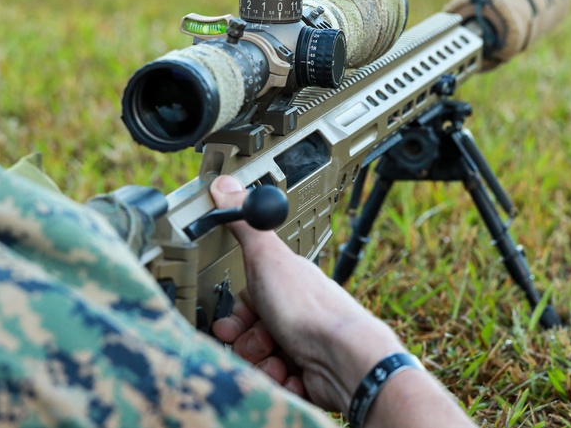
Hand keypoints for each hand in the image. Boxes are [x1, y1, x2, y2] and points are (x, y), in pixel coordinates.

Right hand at [209, 175, 405, 411]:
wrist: (345, 360)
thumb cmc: (313, 309)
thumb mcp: (269, 256)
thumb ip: (245, 222)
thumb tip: (225, 186)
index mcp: (286, 285)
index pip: (247, 301)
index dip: (233, 315)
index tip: (227, 324)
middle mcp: (295, 315)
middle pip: (250, 335)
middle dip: (247, 343)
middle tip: (257, 343)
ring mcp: (302, 347)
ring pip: (261, 362)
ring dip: (262, 365)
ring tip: (278, 361)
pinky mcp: (307, 378)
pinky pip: (278, 385)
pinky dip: (279, 383)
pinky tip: (290, 376)